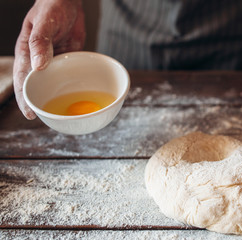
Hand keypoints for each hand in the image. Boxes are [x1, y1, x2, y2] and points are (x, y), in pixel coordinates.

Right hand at [13, 0, 84, 119]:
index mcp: (27, 53)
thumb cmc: (51, 7)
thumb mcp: (43, 24)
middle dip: (40, 102)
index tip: (30, 113)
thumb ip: (39, 43)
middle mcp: (39, 60)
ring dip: (57, 96)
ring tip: (62, 113)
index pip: (23, 80)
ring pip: (54, 83)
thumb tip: (39, 67)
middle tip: (47, 119)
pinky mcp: (68, 59)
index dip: (24, 98)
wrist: (68, 1)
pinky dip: (72, 85)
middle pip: (38, 86)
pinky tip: (76, 95)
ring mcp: (54, 61)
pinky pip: (69, 75)